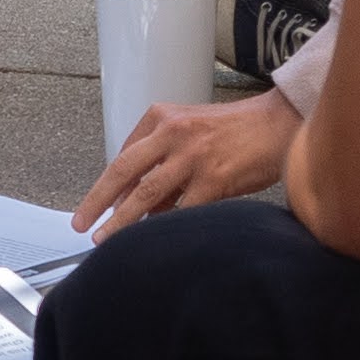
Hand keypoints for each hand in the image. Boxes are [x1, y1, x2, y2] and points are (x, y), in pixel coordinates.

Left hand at [73, 91, 298, 239]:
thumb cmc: (237, 129)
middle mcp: (173, 133)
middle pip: (123, 171)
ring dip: (122, 220)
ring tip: (106, 239)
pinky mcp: (214, 179)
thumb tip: (139, 202)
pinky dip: (166, 227)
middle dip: (97, 200)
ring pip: (146, 194)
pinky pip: (182, 210)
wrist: (278, 123)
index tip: (94, 207)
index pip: (123, 155)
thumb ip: (163, 160)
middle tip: (82, 223)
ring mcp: (193, 156)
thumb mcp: (190, 130)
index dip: (105, 186)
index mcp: (162, 118)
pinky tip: (156, 241)